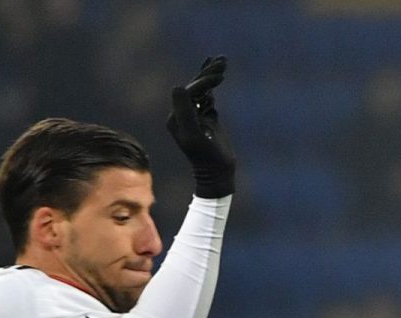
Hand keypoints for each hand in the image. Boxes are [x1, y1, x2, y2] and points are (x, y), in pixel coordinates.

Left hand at [168, 56, 235, 197]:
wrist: (217, 174)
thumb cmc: (207, 158)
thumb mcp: (195, 136)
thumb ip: (185, 111)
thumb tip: (179, 87)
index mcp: (177, 115)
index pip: (191, 91)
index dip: (204, 82)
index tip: (220, 77)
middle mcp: (184, 113)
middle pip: (196, 87)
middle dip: (209, 73)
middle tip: (222, 59)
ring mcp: (196, 115)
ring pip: (203, 90)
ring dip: (211, 75)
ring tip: (222, 60)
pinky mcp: (207, 119)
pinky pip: (208, 98)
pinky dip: (213, 86)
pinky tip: (217, 76)